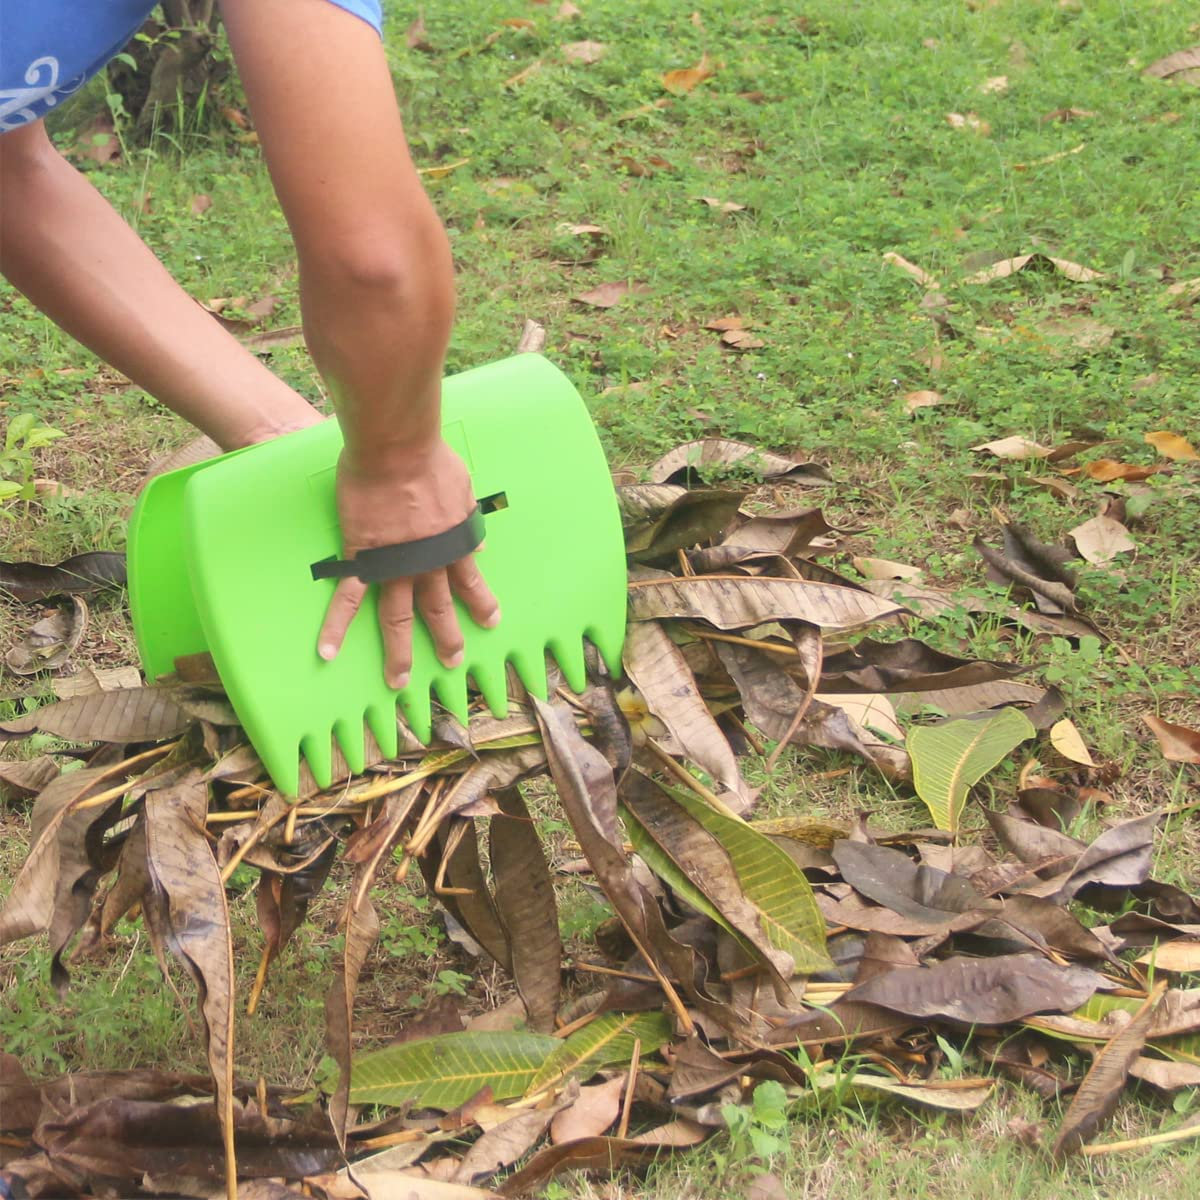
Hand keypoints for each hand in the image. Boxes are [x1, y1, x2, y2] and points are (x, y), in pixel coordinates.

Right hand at [317, 439, 499, 686]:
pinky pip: (347, 599)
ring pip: (397, 617)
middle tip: (453, 660)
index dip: (481, 604)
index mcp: (454, 545)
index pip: (471, 583)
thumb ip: (469, 520)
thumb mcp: (464, 490)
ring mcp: (394, 566)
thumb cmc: (431, 459)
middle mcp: (428, 564)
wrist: (397, 451)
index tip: (490, 621)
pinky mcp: (362, 560)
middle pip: (438, 609)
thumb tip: (479, 546)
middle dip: (448, 638)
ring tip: (398, 680)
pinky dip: (336, 626)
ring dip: (398, 651)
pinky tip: (327, 650)